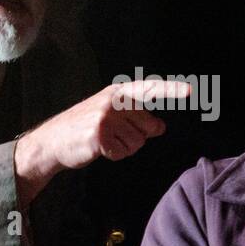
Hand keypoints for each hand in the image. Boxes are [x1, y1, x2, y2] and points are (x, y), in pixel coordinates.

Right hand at [14, 80, 191, 208]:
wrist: (52, 141)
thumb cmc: (85, 128)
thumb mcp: (112, 115)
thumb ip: (137, 118)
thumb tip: (161, 127)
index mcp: (117, 92)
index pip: (150, 89)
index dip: (171, 91)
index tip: (192, 91)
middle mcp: (113, 101)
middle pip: (147, 127)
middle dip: (135, 135)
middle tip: (111, 134)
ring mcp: (105, 117)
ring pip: (136, 142)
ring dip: (123, 147)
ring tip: (103, 141)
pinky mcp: (99, 135)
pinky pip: (122, 152)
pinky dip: (113, 155)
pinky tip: (98, 149)